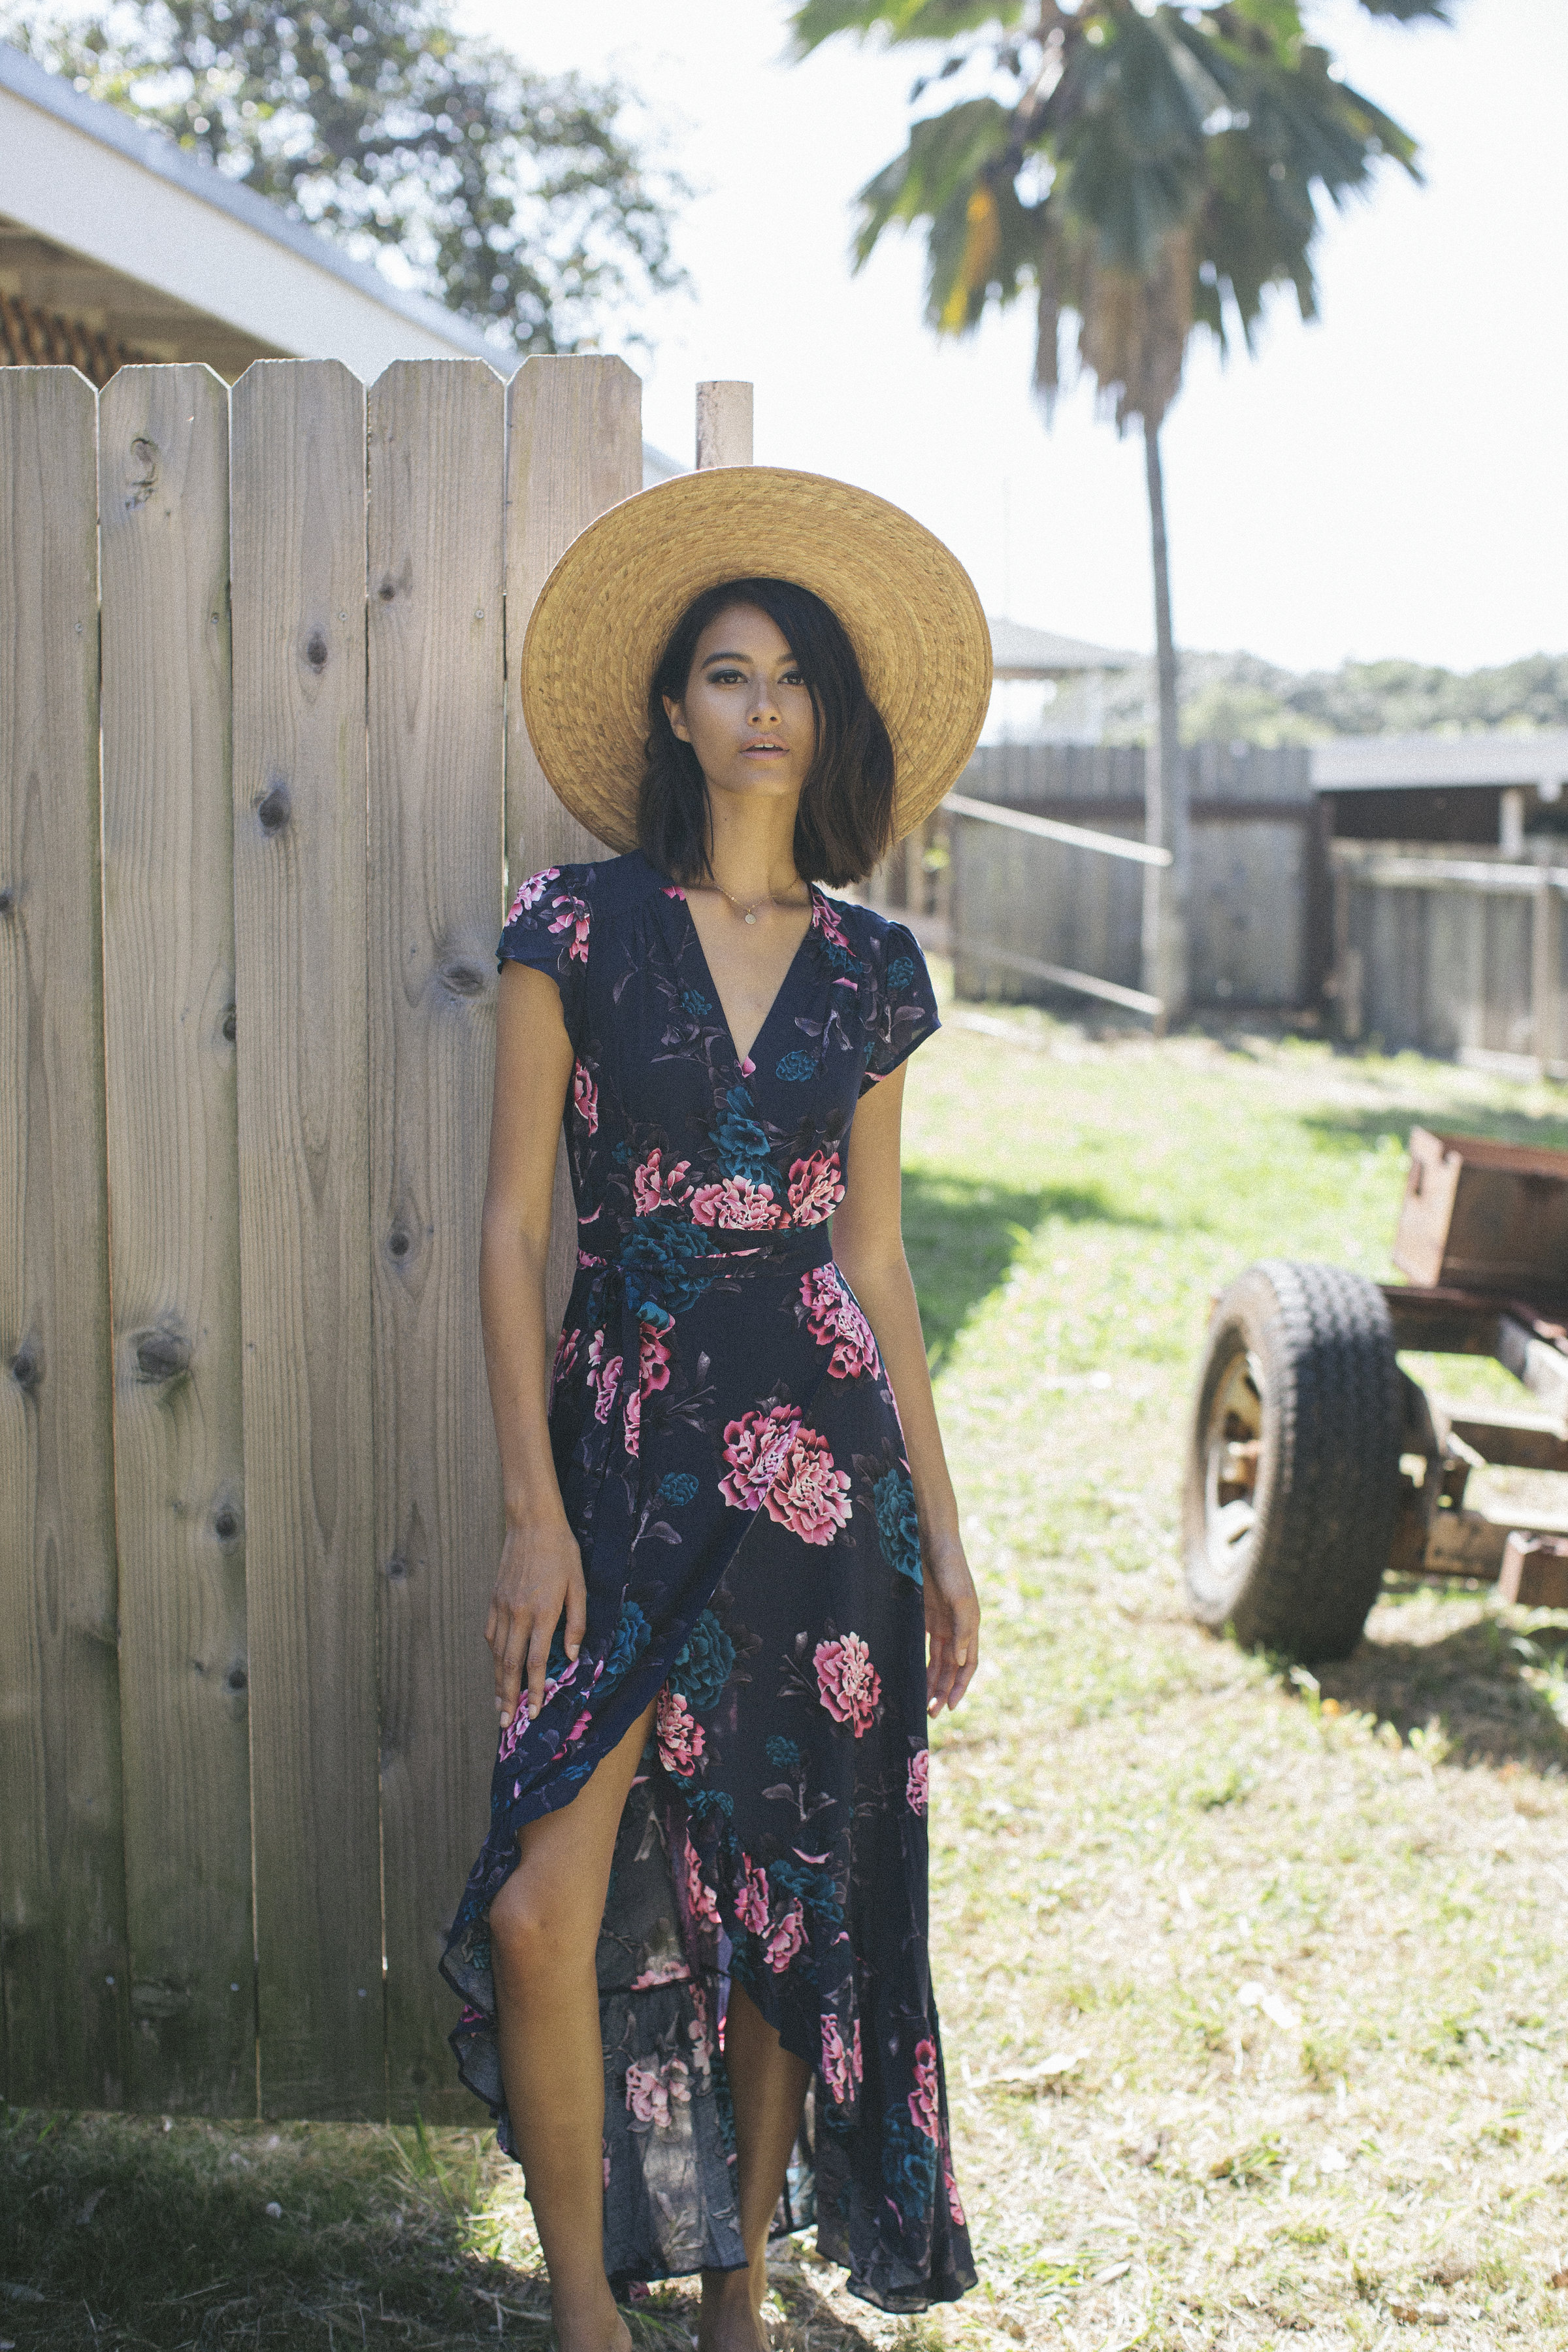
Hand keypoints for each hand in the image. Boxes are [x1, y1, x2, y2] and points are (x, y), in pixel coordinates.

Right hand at [486, 1513, 587, 1732]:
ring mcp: (502, 1607)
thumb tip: (573, 1657)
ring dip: (496, 1682)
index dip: (535, 1690)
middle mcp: (517, 1614)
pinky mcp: (493, 1599)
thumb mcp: (579, 1586)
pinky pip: (490, 1635)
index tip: (534, 1713)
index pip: (535, 1662)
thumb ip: (577, 1623)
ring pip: (496, 1653)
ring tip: (498, 1705)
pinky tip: (495, 1669)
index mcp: (542, 1613)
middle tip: (505, 1723)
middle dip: (508, 1697)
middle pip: (509, 1665)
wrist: (531, 1524)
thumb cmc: (561, 1553)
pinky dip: (492, 1657)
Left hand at [923, 1532, 979, 1714]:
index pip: (968, 1664)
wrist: (933, 1542)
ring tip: (922, 1701)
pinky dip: (923, 1661)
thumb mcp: (961, 1599)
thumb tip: (961, 1661)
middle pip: (952, 1667)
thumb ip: (963, 1630)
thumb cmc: (951, 1568)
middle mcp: (958, 1628)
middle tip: (930, 1712)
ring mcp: (943, 1622)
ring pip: (939, 1660)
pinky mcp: (928, 1615)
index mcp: (971, 1626)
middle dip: (943, 1690)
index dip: (960, 1686)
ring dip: (932, 1680)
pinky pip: (927, 1645)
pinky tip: (914, 1673)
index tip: (948, 1707)